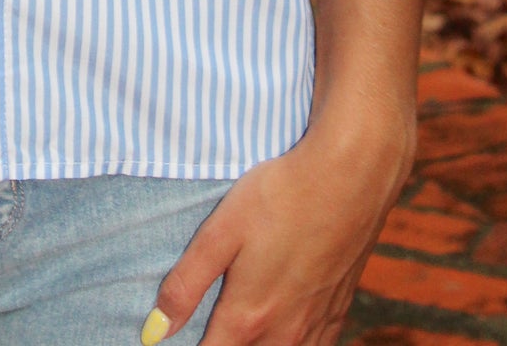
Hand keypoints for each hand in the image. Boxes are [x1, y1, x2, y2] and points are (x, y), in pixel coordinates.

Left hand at [140, 114, 413, 345]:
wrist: (352, 176)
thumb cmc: (280, 196)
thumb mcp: (222, 231)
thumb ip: (186, 283)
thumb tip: (154, 331)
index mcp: (249, 318)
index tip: (173, 341)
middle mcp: (285, 334)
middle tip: (211, 324)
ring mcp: (316, 326)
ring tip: (241, 323)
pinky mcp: (339, 311)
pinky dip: (291, 343)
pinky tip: (281, 324)